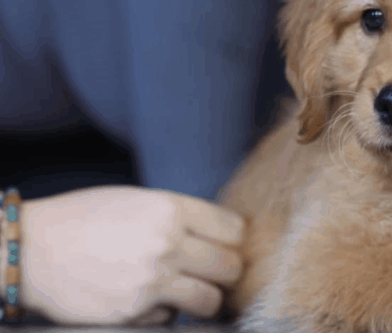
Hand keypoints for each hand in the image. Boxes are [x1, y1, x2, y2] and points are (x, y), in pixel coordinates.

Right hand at [17, 186, 244, 325]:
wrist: (31, 251)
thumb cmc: (83, 219)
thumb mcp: (136, 200)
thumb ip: (178, 216)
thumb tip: (219, 235)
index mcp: (169, 209)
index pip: (234, 229)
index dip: (233, 238)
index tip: (226, 244)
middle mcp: (166, 244)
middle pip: (231, 266)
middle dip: (226, 270)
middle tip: (214, 271)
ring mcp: (151, 281)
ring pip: (211, 299)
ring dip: (206, 297)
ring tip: (191, 290)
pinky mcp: (134, 312)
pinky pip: (172, 317)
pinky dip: (167, 311)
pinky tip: (149, 299)